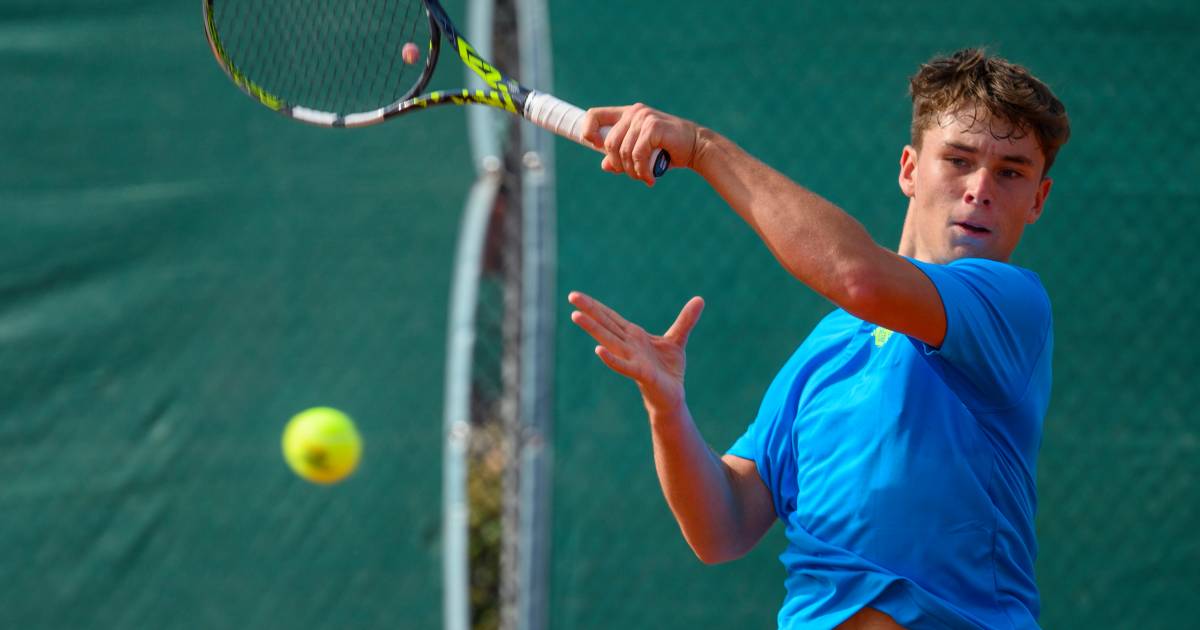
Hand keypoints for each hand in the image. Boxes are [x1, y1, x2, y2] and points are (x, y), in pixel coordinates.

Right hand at [568, 291, 704, 413]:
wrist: (673, 397)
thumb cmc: (668, 370)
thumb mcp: (678, 339)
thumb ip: (686, 320)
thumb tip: (700, 299)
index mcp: (634, 336)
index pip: (611, 317)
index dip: (596, 306)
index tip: (577, 296)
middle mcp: (629, 346)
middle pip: (605, 324)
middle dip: (589, 311)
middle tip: (571, 296)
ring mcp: (633, 359)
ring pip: (609, 341)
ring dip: (593, 329)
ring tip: (576, 316)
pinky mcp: (642, 374)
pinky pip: (624, 366)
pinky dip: (611, 359)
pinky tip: (598, 351)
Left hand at [580, 103, 703, 185]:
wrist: (695, 148)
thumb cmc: (667, 151)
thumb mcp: (641, 155)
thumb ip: (622, 158)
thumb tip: (605, 165)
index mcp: (626, 114)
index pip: (595, 115)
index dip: (588, 131)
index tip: (593, 145)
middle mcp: (634, 113)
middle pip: (609, 143)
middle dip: (619, 164)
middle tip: (634, 175)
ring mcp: (643, 118)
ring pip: (623, 151)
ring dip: (632, 171)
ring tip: (644, 177)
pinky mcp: (653, 126)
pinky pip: (637, 154)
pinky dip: (642, 170)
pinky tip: (650, 177)